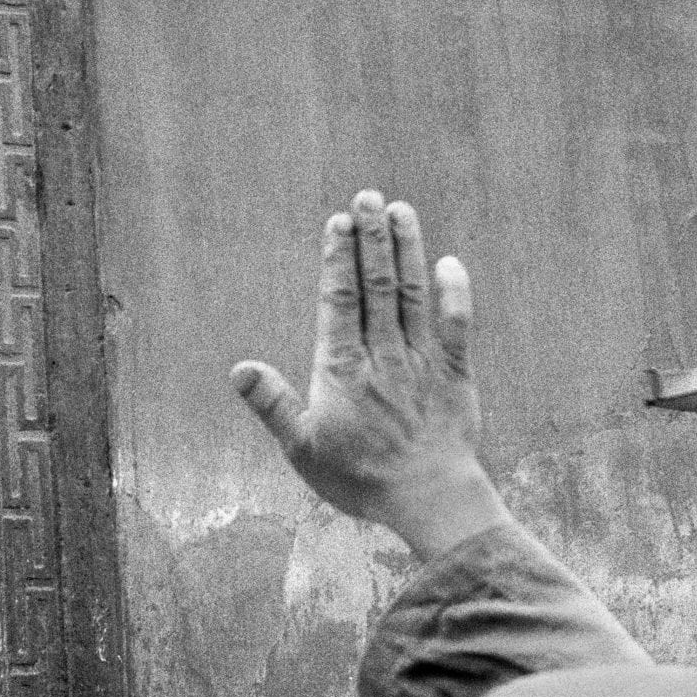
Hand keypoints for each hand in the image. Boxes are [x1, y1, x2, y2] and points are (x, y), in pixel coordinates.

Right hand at [231, 190, 507, 559]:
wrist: (427, 498)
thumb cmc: (358, 478)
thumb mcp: (302, 448)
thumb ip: (273, 404)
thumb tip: (239, 369)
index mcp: (341, 368)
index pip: (338, 300)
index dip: (339, 258)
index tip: (340, 221)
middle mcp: (382, 354)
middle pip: (376, 284)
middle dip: (371, 238)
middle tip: (367, 197)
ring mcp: (421, 360)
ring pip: (413, 294)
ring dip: (407, 250)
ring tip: (400, 211)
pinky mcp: (454, 374)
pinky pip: (456, 326)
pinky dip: (454, 293)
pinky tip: (448, 263)